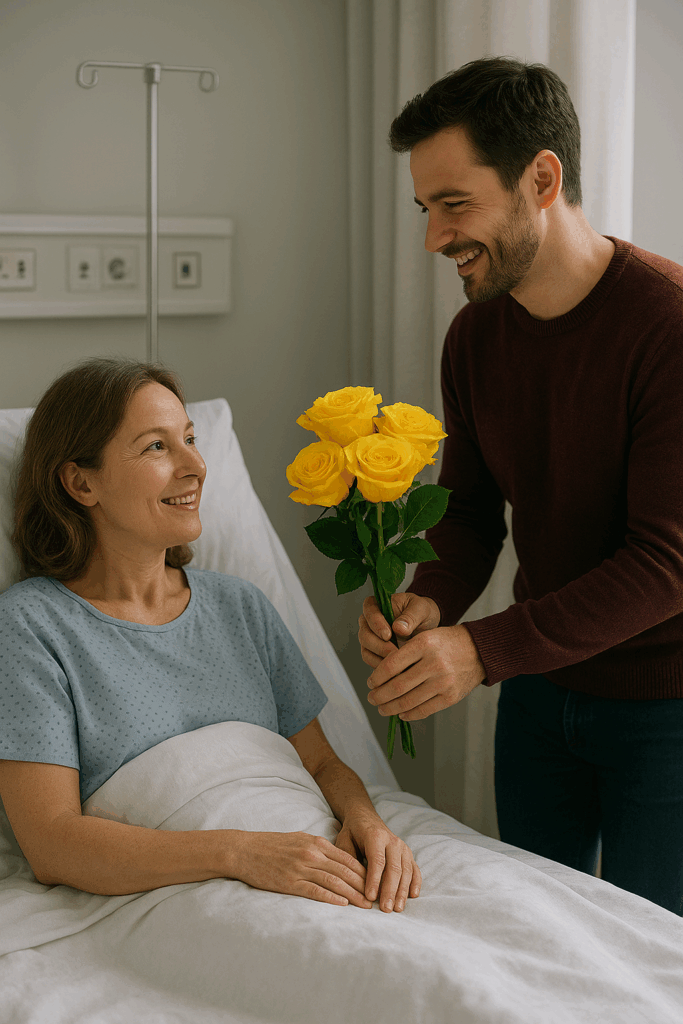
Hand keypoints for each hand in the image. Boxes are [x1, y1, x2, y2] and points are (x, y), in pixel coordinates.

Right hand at [236, 831, 372, 908]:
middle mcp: (312, 853)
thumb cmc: (271, 845)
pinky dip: (331, 898)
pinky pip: (315, 890)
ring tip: (366, 905)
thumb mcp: (299, 839)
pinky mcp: (290, 882)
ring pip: (334, 881)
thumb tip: (336, 859)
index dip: (364, 872)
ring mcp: (301, 868)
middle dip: (364, 885)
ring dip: (353, 895)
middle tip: (377, 898)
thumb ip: (318, 849)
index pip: (347, 858)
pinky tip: (343, 904)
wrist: (244, 850)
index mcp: (316, 842)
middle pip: (345, 871)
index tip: (376, 883)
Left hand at [334, 813, 421, 912]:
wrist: (365, 818)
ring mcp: (402, 847)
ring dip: (402, 891)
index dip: (374, 880)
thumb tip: (351, 881)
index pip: (377, 861)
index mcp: (375, 836)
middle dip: (390, 890)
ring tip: (397, 908)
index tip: (370, 897)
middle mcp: (392, 841)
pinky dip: (415, 882)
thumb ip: (347, 858)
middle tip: (386, 909)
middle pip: (394, 868)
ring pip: (406, 871)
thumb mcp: (344, 840)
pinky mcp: (408, 854)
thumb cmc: (352, 832)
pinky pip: (414, 869)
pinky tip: (412, 895)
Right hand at [359, 592, 440, 667]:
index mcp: (376, 605)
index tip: (388, 634)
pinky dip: (382, 667)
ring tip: (398, 663)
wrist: (426, 626)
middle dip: (379, 646)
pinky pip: (372, 661)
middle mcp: (369, 622)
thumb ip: (410, 616)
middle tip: (394, 652)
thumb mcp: (421, 609)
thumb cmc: (421, 612)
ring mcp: (370, 638)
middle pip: (365, 634)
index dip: (376, 624)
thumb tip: (398, 628)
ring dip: (380, 658)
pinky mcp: (374, 653)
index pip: (369, 611)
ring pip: (366, 650)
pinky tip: (396, 670)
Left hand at [366, 623, 485, 720]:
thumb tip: (380, 676)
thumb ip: (405, 653)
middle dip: (379, 696)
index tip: (370, 682)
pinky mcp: (451, 697)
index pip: (391, 665)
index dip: (376, 677)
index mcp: (423, 644)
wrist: (479, 651)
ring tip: (382, 709)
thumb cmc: (447, 643)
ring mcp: (443, 682)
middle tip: (371, 698)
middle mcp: (433, 663)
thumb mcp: (425, 636)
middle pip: (397, 686)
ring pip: (408, 701)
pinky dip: (409, 714)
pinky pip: (424, 710)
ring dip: (390, 708)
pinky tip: (401, 713)